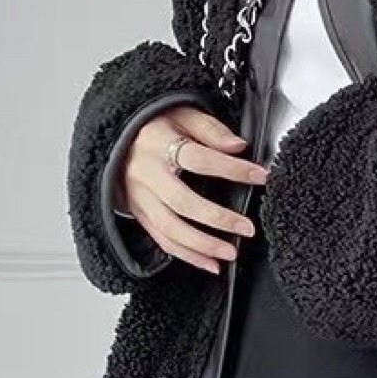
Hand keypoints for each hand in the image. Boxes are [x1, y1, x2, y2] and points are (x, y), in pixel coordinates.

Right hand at [117, 105, 267, 273]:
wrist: (116, 138)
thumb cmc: (153, 126)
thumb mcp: (181, 113)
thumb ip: (210, 129)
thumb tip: (238, 146)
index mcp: (158, 145)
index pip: (199, 159)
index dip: (232, 169)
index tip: (260, 176)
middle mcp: (146, 175)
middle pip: (183, 202)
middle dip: (218, 218)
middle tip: (247, 228)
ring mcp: (140, 198)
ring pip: (170, 229)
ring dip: (203, 245)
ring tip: (231, 252)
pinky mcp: (140, 215)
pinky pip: (163, 240)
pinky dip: (188, 256)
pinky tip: (210, 264)